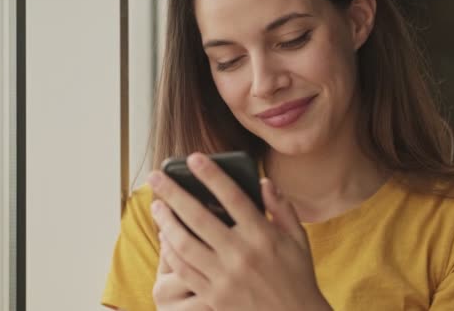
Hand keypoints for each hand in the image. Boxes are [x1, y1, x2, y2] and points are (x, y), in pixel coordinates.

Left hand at [148, 153, 331, 310]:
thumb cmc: (297, 276)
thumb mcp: (298, 239)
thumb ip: (281, 208)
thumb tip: (263, 181)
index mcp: (263, 236)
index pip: (232, 197)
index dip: (211, 175)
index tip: (193, 158)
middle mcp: (241, 254)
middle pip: (199, 217)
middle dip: (173, 193)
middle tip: (156, 176)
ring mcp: (224, 276)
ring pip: (185, 244)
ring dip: (166, 222)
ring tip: (157, 206)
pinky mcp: (213, 295)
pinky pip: (185, 270)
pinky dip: (171, 252)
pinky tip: (165, 238)